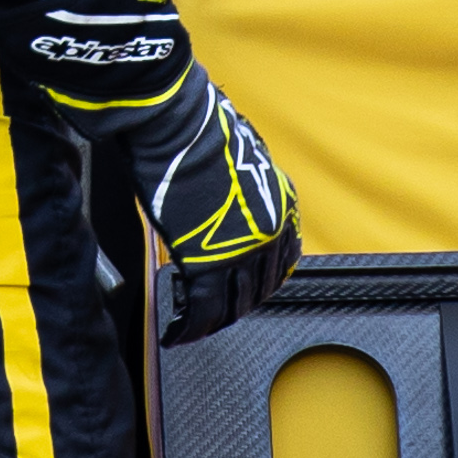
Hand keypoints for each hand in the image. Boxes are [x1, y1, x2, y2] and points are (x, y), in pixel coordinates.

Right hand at [31, 8, 298, 340]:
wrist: (176, 124)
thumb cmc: (197, 128)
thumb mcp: (239, 154)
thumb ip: (239, 183)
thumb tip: (222, 190)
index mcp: (283, 204)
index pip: (282, 261)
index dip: (260, 282)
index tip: (242, 292)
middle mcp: (271, 231)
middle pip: (258, 288)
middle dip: (234, 306)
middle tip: (210, 316)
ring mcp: (244, 250)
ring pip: (233, 305)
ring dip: (211, 323)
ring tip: (188, 328)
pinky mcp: (209, 262)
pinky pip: (202, 309)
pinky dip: (188, 327)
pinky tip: (175, 334)